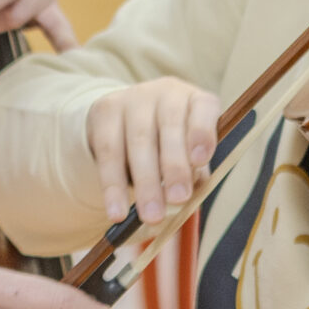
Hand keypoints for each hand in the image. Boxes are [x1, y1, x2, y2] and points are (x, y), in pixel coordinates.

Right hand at [85, 77, 219, 222]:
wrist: (127, 122)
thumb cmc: (170, 145)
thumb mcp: (187, 154)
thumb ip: (192, 174)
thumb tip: (187, 203)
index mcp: (195, 100)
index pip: (204, 108)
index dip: (202, 132)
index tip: (200, 160)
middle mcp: (166, 93)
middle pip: (170, 126)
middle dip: (174, 166)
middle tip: (177, 199)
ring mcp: (133, 98)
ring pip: (138, 141)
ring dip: (145, 182)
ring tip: (151, 215)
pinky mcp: (105, 110)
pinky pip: (108, 152)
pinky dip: (112, 186)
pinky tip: (117, 212)